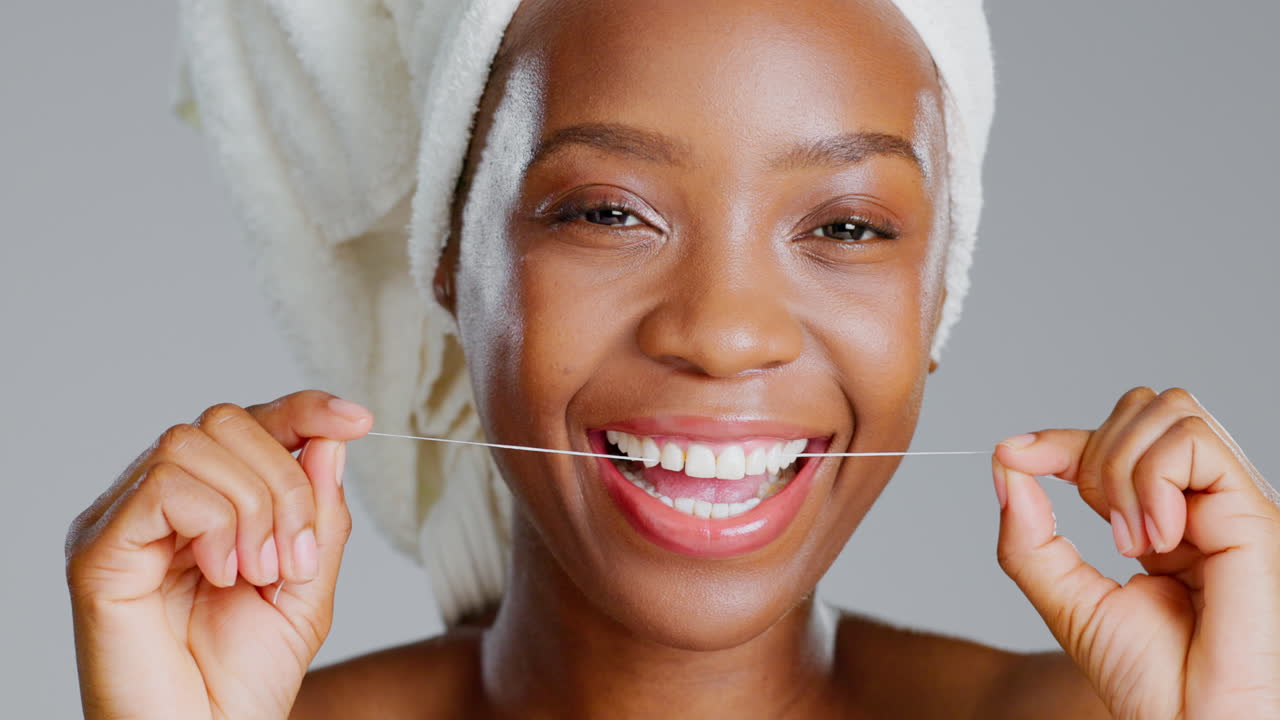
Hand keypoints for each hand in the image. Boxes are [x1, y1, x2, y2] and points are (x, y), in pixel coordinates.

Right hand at [65, 390, 372, 719]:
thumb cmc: (244, 678)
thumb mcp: (309, 586)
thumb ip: (321, 512)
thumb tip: (329, 439)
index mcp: (205, 502)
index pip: (250, 423)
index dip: (304, 410)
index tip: (358, 420)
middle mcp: (156, 502)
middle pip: (226, 422)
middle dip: (285, 482)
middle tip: (293, 558)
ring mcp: (122, 522)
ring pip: (193, 443)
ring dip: (252, 508)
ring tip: (257, 574)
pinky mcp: (97, 550)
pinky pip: (162, 486)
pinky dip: (214, 524)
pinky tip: (221, 575)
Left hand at [992, 387, 1279, 719]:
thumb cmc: (1150, 681)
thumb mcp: (1065, 598)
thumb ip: (1029, 537)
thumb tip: (1005, 466)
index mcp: (1162, 520)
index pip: (1113, 441)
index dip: (1058, 439)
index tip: (1013, 455)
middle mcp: (1200, 503)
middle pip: (1144, 407)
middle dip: (1094, 451)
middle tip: (1101, 527)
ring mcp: (1228, 504)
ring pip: (1168, 411)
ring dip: (1123, 470)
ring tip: (1133, 542)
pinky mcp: (1253, 514)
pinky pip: (1194, 441)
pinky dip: (1153, 479)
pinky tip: (1157, 538)